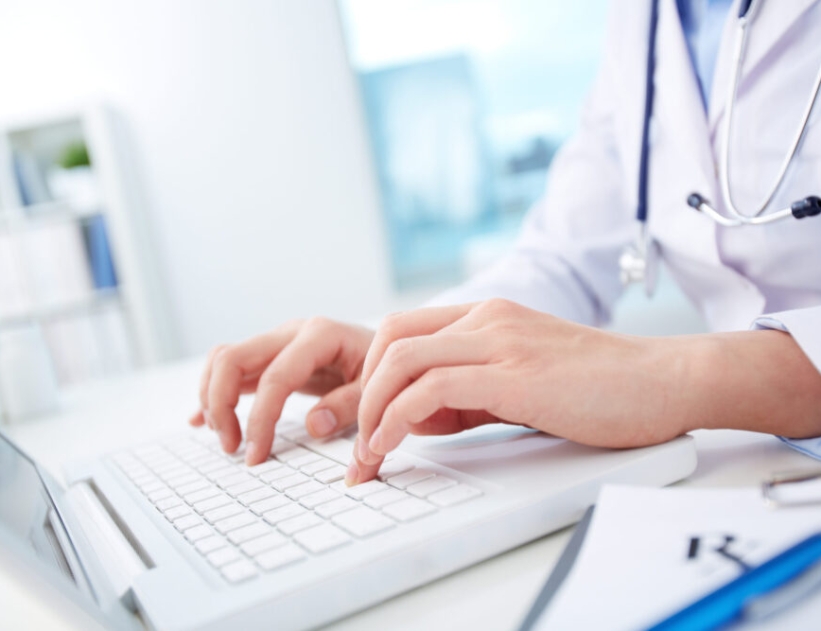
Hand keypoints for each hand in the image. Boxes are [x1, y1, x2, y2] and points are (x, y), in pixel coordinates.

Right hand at [190, 318, 373, 464]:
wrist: (390, 350)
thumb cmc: (385, 369)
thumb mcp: (378, 388)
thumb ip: (350, 405)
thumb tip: (313, 425)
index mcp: (320, 335)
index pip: (275, 377)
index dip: (260, 419)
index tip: (256, 456)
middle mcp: (291, 332)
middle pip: (232, 358)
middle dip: (221, 405)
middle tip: (232, 448)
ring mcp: (278, 340)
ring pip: (224, 359)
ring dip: (213, 398)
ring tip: (226, 439)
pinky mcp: (272, 355)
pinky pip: (231, 368)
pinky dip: (213, 392)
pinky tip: (203, 421)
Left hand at [348, 299, 688, 484]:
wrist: (665, 380)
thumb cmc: (601, 387)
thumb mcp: (521, 383)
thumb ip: (468, 395)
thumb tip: (416, 418)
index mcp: (488, 316)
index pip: (403, 331)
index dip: (372, 376)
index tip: (366, 422)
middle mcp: (488, 318)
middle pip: (391, 339)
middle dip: (361, 392)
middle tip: (357, 442)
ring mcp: (501, 341)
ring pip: (403, 359)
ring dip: (372, 410)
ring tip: (368, 454)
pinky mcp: (516, 374)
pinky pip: (432, 388)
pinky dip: (398, 418)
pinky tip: (392, 445)